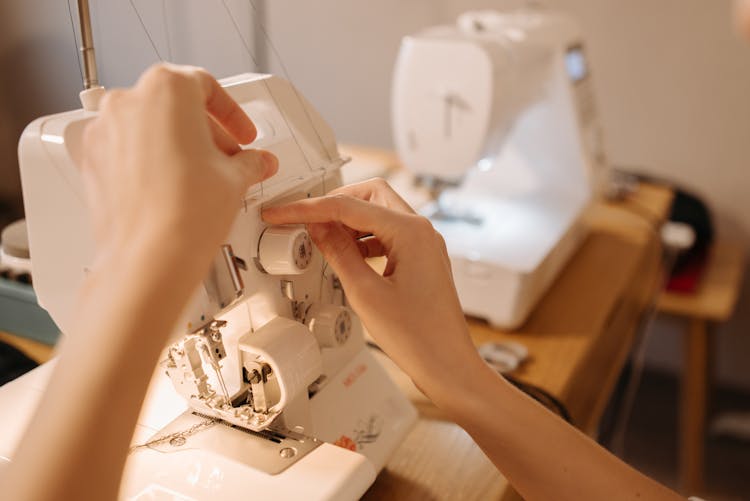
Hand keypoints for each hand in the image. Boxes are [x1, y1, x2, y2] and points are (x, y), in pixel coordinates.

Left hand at [81, 64, 277, 270]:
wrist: (151, 257)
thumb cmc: (186, 212)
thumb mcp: (235, 177)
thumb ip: (250, 161)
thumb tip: (257, 162)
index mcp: (166, 89)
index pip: (205, 87)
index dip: (232, 114)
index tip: (241, 133)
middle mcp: (128, 103)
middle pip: (175, 106)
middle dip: (206, 132)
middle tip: (227, 157)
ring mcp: (105, 132)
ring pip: (148, 127)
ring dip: (178, 145)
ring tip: (202, 176)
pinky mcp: (93, 162)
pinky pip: (127, 151)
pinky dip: (151, 161)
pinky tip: (174, 188)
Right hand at [262, 178, 482, 401]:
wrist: (448, 366)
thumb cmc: (419, 337)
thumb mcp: (365, 293)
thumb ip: (338, 253)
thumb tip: (319, 229)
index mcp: (411, 232)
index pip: (349, 205)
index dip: (309, 208)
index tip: (283, 211)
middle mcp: (422, 232)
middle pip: (370, 195)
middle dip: (334, 202)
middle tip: (303, 217)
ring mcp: (424, 245)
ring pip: (379, 213)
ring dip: (349, 221)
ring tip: (321, 239)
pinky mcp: (421, 260)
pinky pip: (388, 235)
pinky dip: (364, 238)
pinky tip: (346, 254)